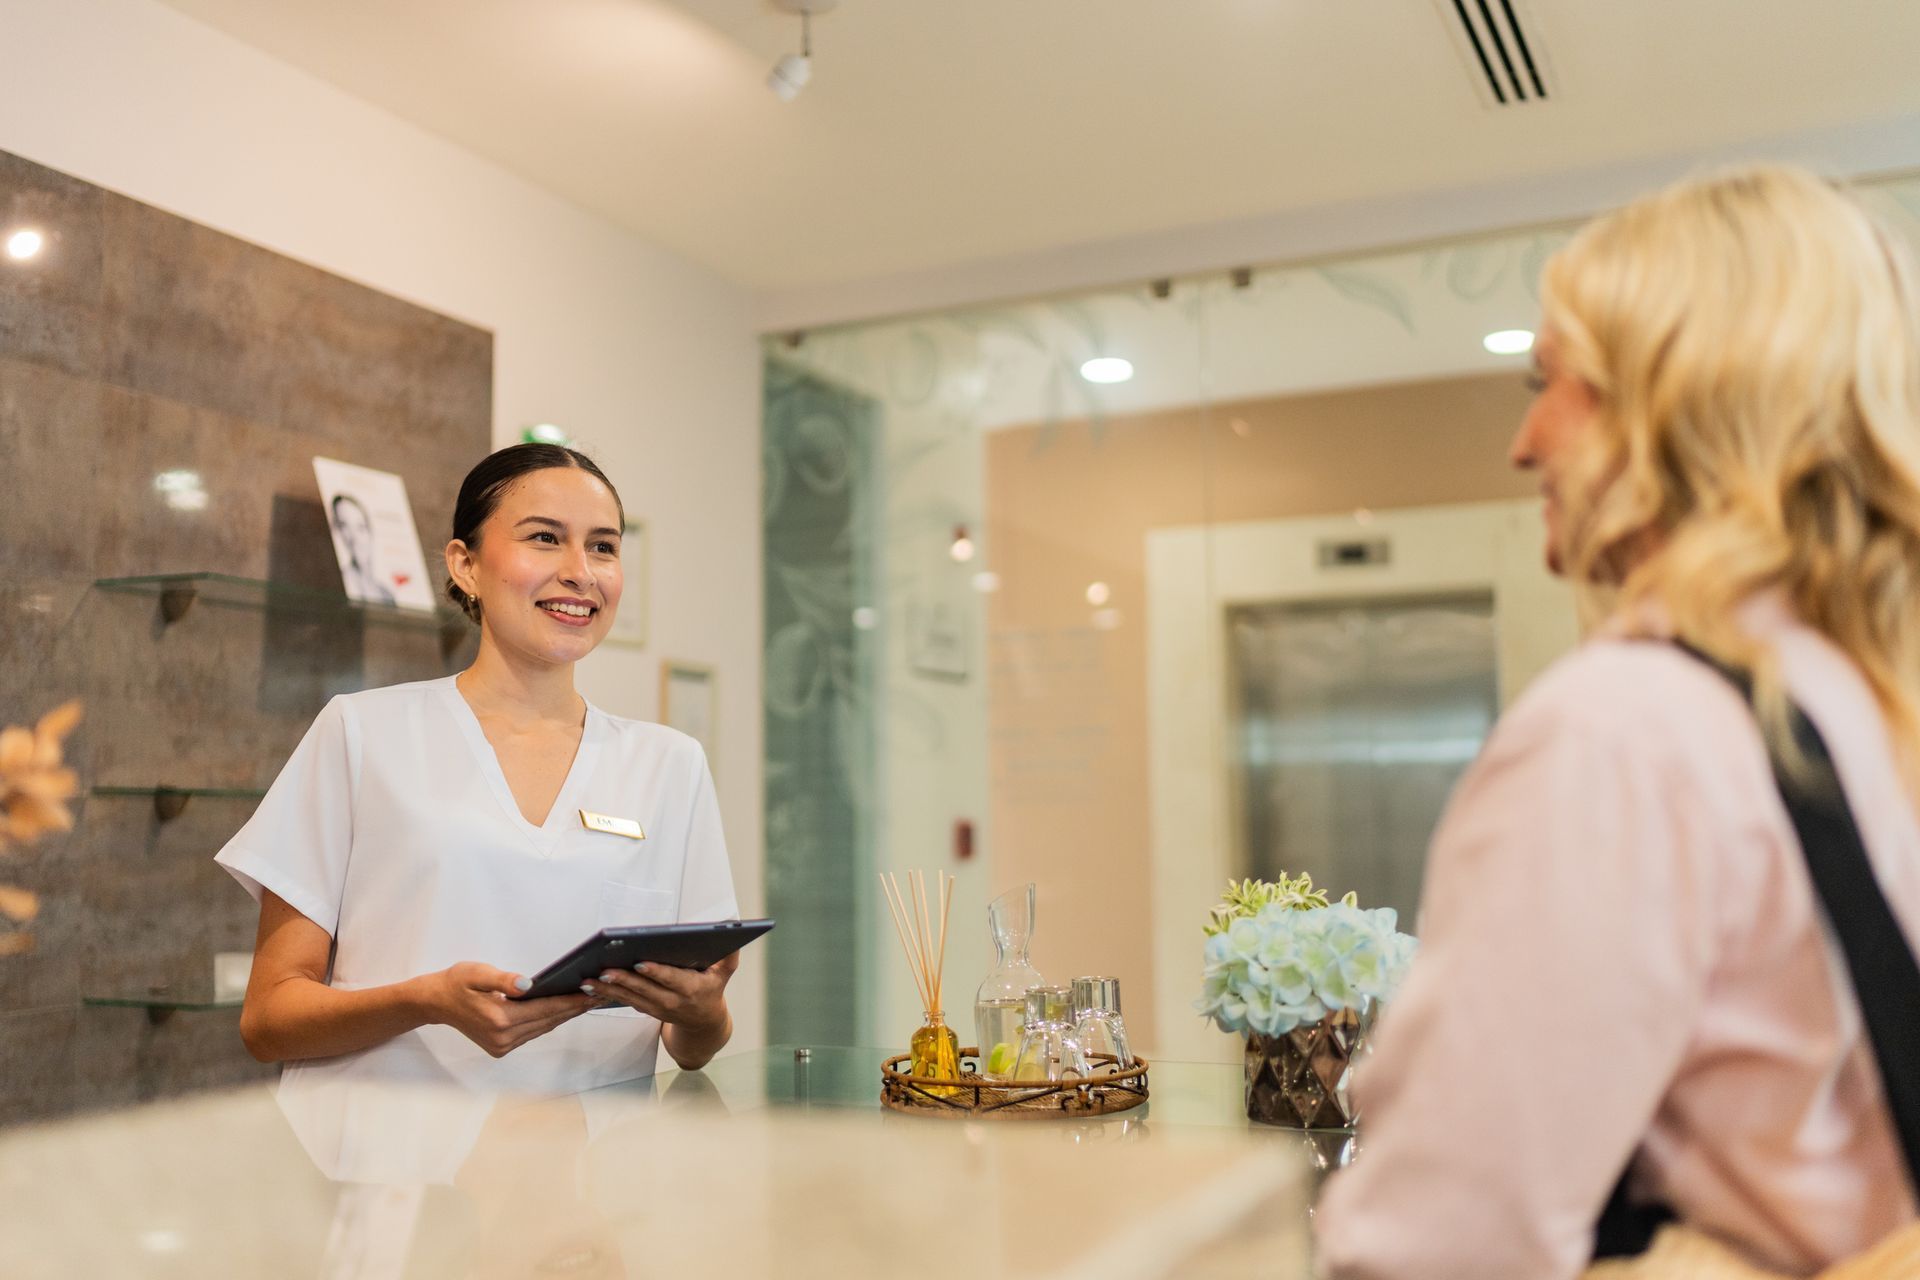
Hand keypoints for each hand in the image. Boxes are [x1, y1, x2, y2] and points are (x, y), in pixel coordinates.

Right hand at [426, 962, 594, 1057]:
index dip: (570, 1001)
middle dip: (574, 1008)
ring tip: (587, 1000)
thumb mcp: (477, 973)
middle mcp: (503, 1037)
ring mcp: (502, 1045)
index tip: (592, 993)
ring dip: (564, 1015)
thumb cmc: (457, 982)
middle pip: (548, 1021)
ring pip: (542, 1028)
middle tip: (601, 995)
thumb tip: (528, 984)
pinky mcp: (501, 1047)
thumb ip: (503, 979)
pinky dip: (549, 1020)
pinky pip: (533, 1032)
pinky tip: (563, 1008)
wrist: (436, 1002)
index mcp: (499, 1019)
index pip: (545, 1009)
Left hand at [583, 950, 737, 1033]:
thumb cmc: (712, 989)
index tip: (639, 963)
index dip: (655, 972)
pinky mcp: (645, 1009)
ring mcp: (656, 1008)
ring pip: (629, 998)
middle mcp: (672, 1001)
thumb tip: (731, 924)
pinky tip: (590, 987)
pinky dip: (607, 995)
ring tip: (588, 981)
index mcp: (690, 989)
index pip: (671, 979)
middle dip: (623, 980)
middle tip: (604, 971)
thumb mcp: (725, 972)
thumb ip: (729, 952)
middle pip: (644, 989)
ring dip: (608, 990)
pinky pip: (624, 1002)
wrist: (704, 1023)